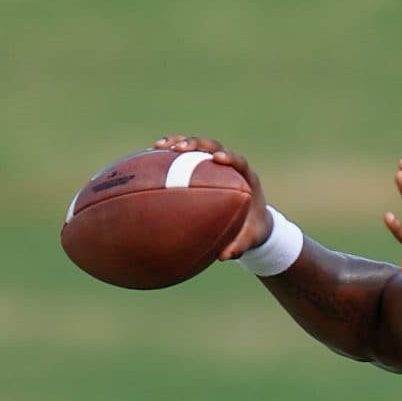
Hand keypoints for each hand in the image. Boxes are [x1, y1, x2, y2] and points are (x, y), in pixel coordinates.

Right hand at [154, 135, 273, 258]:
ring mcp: (215, 166)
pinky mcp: (202, 170)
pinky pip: (185, 160)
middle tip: (179, 148)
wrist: (253, 223)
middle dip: (196, 144)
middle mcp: (231, 168)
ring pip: (196, 148)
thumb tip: (223, 256)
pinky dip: (168, 158)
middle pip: (214, 146)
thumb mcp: (251, 239)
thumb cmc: (253, 230)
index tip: (216, 158)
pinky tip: (148, 160)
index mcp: (247, 179)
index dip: (229, 157)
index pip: (239, 161)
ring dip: (178, 144)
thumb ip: (240, 246)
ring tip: (157, 146)